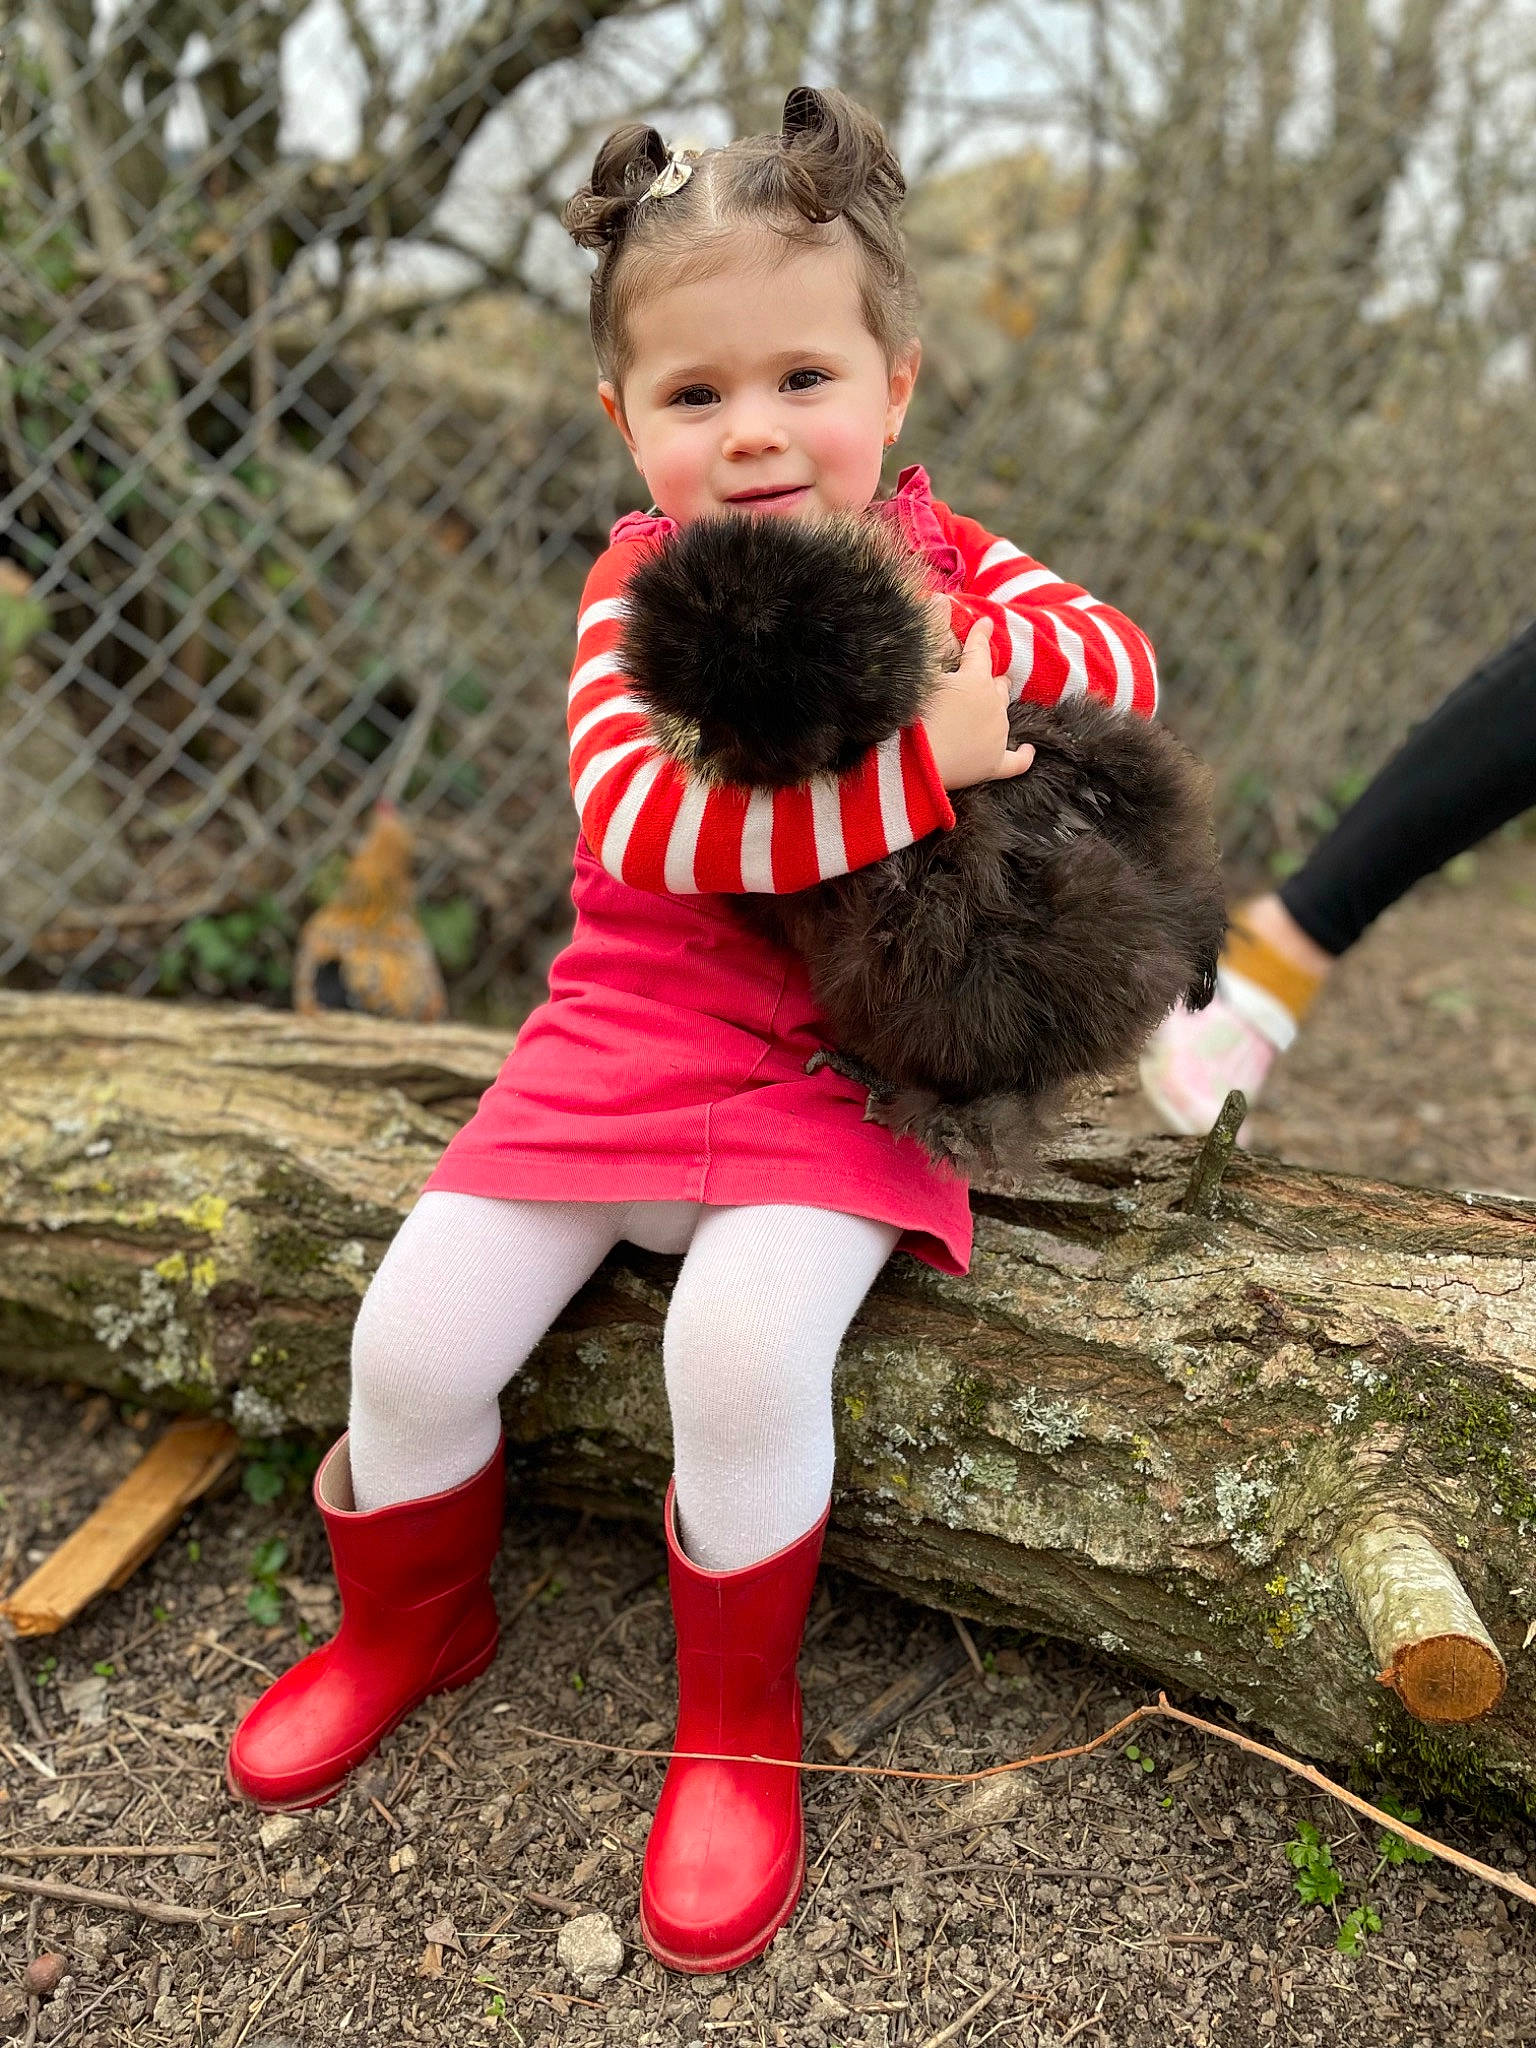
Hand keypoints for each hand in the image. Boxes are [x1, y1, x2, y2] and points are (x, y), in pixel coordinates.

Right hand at [921, 616, 1035, 790]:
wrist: (914, 763)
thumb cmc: (911, 715)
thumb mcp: (921, 671)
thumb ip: (933, 638)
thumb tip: (939, 601)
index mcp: (975, 679)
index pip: (979, 650)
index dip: (981, 635)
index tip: (986, 623)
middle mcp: (993, 704)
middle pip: (998, 686)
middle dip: (993, 680)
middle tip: (987, 679)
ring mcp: (996, 735)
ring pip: (1004, 715)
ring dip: (997, 708)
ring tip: (990, 708)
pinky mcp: (993, 764)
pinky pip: (1017, 761)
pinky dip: (1023, 756)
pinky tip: (1028, 751)